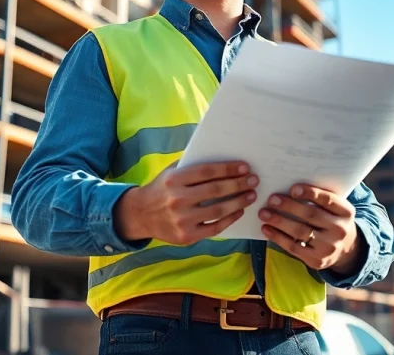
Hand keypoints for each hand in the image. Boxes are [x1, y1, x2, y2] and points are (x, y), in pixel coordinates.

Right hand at [114, 161, 258, 245]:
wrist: (140, 215)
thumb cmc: (162, 189)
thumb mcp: (171, 172)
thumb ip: (192, 165)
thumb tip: (223, 157)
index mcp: (174, 179)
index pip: (206, 171)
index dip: (228, 169)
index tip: (245, 167)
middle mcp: (177, 199)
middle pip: (215, 190)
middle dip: (238, 184)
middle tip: (253, 180)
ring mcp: (182, 220)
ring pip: (218, 210)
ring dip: (238, 202)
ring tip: (251, 195)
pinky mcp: (186, 236)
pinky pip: (214, 228)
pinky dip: (229, 219)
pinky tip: (239, 211)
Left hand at [258, 184, 361, 272]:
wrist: (345, 249)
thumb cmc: (332, 220)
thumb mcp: (335, 208)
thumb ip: (319, 199)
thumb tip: (289, 187)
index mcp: (346, 212)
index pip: (328, 200)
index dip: (310, 193)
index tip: (293, 189)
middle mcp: (340, 230)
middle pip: (311, 215)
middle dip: (289, 206)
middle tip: (272, 200)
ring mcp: (329, 247)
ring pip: (300, 232)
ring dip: (279, 221)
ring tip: (264, 214)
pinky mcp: (316, 260)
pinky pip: (293, 247)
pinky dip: (277, 237)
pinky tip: (266, 229)